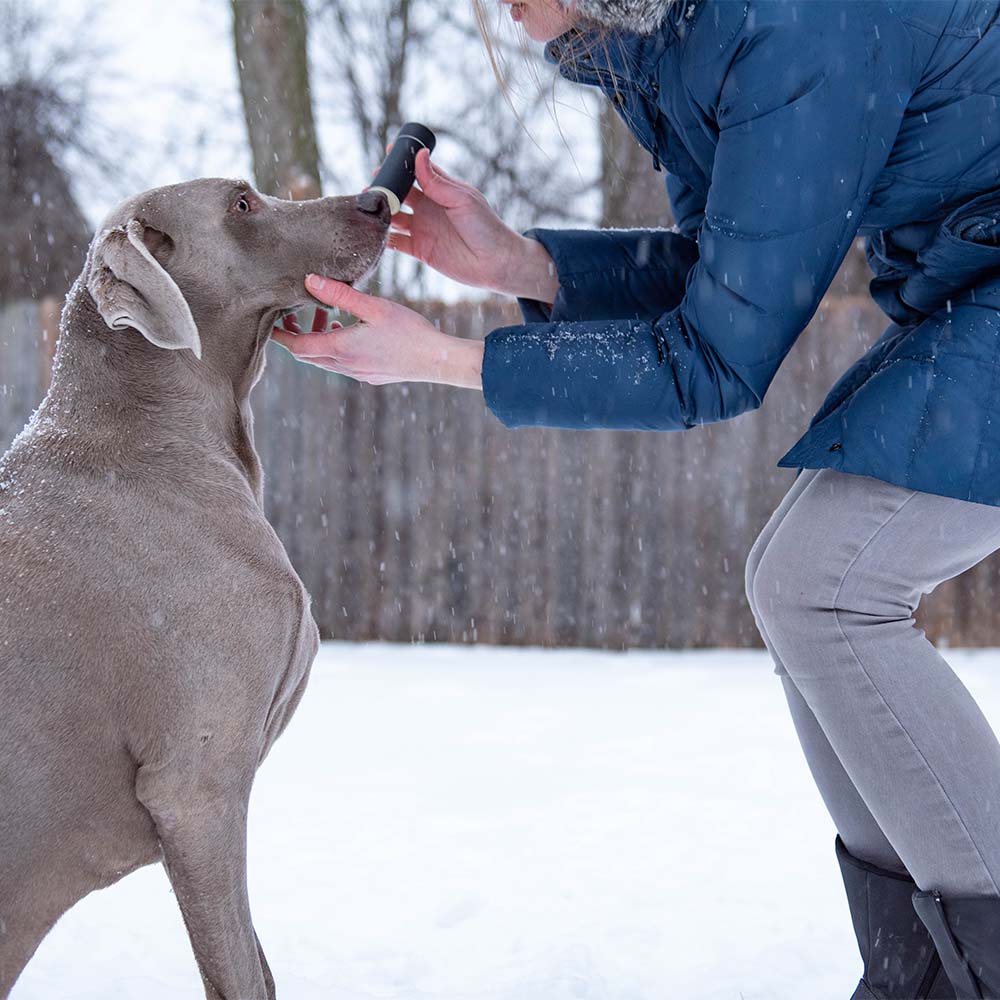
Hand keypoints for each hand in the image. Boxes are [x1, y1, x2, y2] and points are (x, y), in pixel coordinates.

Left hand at [272, 274, 483, 388]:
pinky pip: (344, 364)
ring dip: (320, 340)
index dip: (280, 335)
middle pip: (308, 355)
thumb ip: (339, 293)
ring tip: (327, 316)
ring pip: (326, 359)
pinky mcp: (371, 375)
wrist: (437, 360)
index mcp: (340, 349)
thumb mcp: (373, 306)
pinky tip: (350, 331)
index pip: (297, 346)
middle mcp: (345, 366)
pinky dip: (336, 348)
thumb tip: (308, 280)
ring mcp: (359, 373)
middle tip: (294, 315)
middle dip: (297, 335)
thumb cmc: (409, 332)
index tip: (270, 322)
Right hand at [386, 148, 557, 303]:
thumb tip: (419, 155)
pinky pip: (396, 242)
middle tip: (371, 185)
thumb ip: (437, 182)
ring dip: (380, 212)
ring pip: (393, 217)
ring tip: (365, 207)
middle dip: (384, 188)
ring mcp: (423, 228)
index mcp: (441, 190)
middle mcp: (429, 207)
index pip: (416, 172)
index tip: (388, 153)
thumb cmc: (485, 227)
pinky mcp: (420, 250)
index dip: (402, 164)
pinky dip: (383, 238)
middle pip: (400, 193)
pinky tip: (371, 233)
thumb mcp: (462, 199)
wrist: (495, 263)